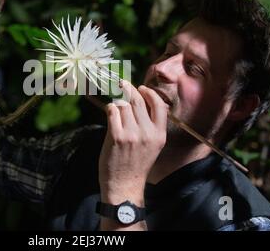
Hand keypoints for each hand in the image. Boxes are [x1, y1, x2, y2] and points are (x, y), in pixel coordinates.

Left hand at [98, 80, 167, 205]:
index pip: (158, 105)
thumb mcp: (153, 146)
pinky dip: (110, 108)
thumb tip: (140, 103)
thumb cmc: (137, 165)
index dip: (149, 93)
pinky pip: (112, 112)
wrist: (124, 185)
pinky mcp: (116, 136)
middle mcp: (147, 132)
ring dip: (117, 99)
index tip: (142, 88)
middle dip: (129, 88)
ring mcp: (132, 134)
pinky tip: (110, 110)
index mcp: (159, 134)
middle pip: (138, 101)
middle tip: (122, 83)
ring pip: (124, 105)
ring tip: (115, 100)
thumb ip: (150, 127)